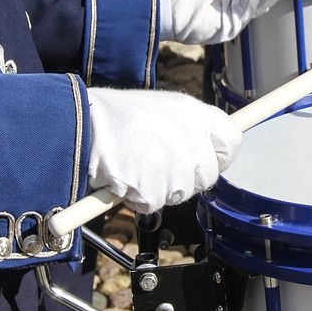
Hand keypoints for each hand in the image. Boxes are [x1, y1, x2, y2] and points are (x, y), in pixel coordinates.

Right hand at [86, 88, 241, 214]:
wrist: (79, 125)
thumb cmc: (116, 117)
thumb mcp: (164, 107)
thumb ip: (192, 127)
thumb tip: (213, 149)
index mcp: (193, 113)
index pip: (232, 140)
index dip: (221, 153)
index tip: (210, 157)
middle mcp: (189, 138)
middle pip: (208, 175)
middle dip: (187, 176)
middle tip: (158, 164)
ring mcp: (173, 166)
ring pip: (181, 192)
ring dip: (161, 187)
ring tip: (136, 163)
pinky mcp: (154, 189)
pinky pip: (154, 203)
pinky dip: (139, 197)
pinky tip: (125, 176)